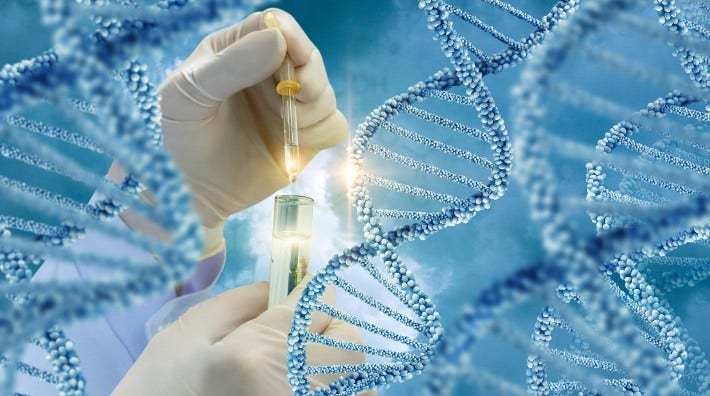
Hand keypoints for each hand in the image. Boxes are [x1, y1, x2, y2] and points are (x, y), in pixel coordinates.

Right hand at [112, 280, 373, 394]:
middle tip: (300, 327)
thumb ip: (242, 302)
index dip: (313, 290)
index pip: (314, 304)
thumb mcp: (187, 334)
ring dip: (336, 359)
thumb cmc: (160, 387)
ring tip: (299, 362)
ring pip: (356, 374)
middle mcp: (293, 387)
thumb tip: (285, 287)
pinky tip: (303, 384)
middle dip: (328, 324)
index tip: (307, 287)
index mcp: (257, 354)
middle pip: (347, 339)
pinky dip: (339, 385)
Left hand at [159, 9, 346, 228]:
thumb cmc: (183, 139)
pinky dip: (322, 132)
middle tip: (294, 95)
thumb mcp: (187, 96)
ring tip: (286, 124)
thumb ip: (228, 65)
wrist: (194, 192)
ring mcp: (290, 106)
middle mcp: (269, 73)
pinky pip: (336, 125)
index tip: (289, 55)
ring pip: (326, 92)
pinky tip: (295, 142)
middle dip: (309, 75)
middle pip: (310, 56)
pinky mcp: (307, 137)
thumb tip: (278, 38)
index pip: (274, 23)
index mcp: (236, 49)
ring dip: (313, 108)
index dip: (290, 35)